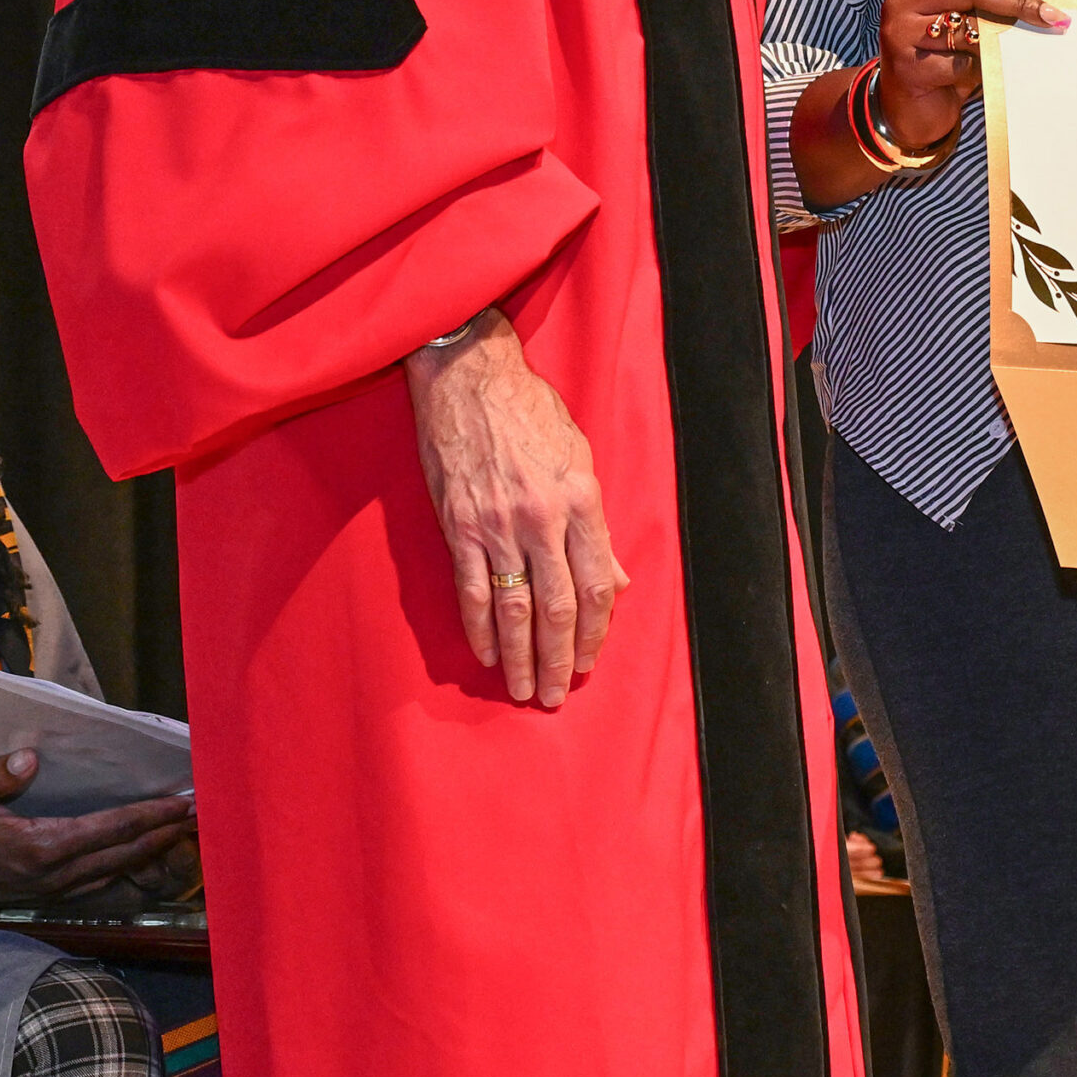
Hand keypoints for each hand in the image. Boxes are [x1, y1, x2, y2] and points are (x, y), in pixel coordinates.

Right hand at [0, 751, 196, 903]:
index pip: (112, 829)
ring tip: (181, 831)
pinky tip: (139, 855)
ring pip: (114, 871)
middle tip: (203, 814)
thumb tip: (28, 758)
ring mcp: (46, 889)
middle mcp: (51, 873)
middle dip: (165, 834)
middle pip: (124, 852)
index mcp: (38, 846)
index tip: (186, 802)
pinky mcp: (39, 895)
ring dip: (150, 852)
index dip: (153, 815)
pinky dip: (125, 867)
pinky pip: (95, 883)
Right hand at [407, 310, 625, 707]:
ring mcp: (497, 526)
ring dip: (520, 656)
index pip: (595, 583)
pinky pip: (471, 590)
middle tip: (557, 695)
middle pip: (557, 606)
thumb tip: (617, 580)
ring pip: (514, 607)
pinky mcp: (458, 527)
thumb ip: (597, 526)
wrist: (470, 381)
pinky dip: (480, 628)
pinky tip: (488, 655)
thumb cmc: (532, 414)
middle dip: (559, 658)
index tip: (590, 660)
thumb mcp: (580, 458)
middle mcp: (542, 519)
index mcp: (581, 500)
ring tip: (524, 689)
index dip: (595, 629)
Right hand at [790, 0, 1067, 209]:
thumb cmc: (944, 57)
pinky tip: (987, 76)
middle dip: (1016, 0)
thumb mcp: (959, 21)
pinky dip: (981, 70)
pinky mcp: (908, 68)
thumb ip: (982, 3)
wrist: (909, 109)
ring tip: (1027, 46)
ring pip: (966, 26)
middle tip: (1050, 15)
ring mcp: (901, 32)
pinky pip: (960, 64)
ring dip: (1004, 38)